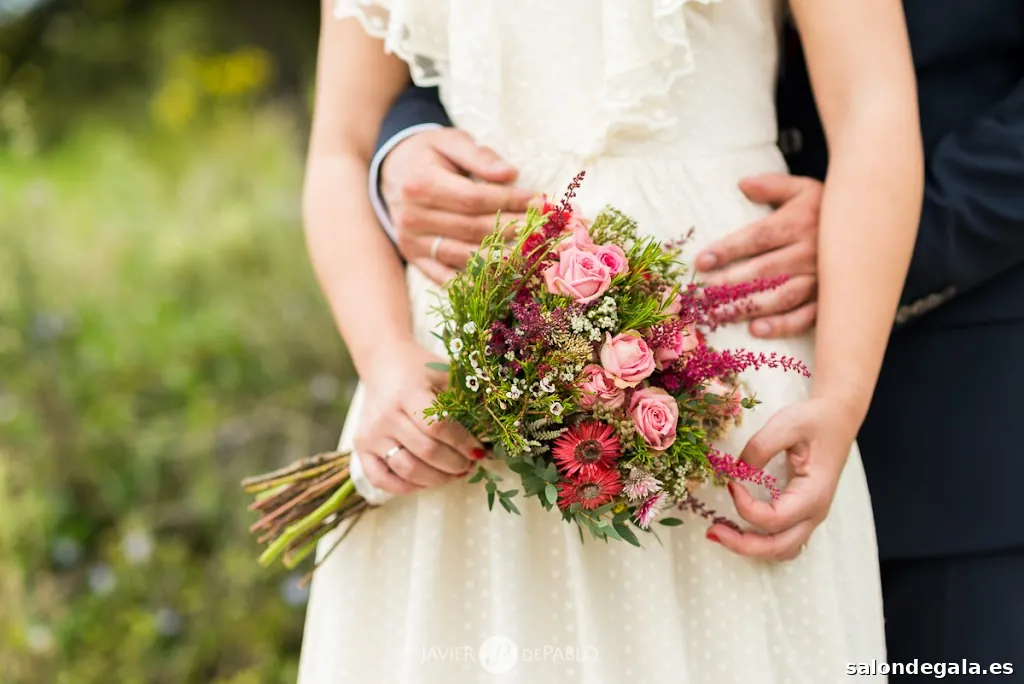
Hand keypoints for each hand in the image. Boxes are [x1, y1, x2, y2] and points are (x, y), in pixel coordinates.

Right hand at [355, 343, 483, 494]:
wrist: (383, 363)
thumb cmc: (421, 370)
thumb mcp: (446, 374)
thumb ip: (468, 399)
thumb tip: (494, 431)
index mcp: (408, 393)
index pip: (438, 426)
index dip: (463, 443)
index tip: (480, 450)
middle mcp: (386, 416)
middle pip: (426, 452)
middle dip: (456, 465)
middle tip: (470, 464)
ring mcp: (371, 434)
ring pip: (407, 470)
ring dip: (438, 479)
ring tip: (455, 474)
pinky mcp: (361, 448)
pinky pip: (382, 480)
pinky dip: (408, 487)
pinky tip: (427, 480)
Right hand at [381, 128, 535, 283]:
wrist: (393, 171)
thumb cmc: (429, 155)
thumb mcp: (451, 142)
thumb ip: (479, 157)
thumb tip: (510, 173)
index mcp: (421, 184)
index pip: (474, 199)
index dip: (510, 202)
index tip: (539, 202)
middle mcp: (413, 217)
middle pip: (472, 229)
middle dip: (512, 230)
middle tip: (543, 230)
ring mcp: (412, 241)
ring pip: (462, 256)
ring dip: (499, 260)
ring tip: (530, 257)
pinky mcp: (414, 258)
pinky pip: (443, 277)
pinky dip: (470, 284)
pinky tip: (497, 286)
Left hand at [694, 174, 822, 338]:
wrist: (874, 224)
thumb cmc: (827, 208)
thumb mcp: (803, 189)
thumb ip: (773, 186)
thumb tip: (742, 184)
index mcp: (799, 223)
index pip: (758, 238)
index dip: (728, 250)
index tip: (701, 262)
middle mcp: (810, 253)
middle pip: (764, 270)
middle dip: (729, 284)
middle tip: (700, 296)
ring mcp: (821, 279)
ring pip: (781, 296)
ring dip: (748, 307)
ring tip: (718, 315)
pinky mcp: (830, 300)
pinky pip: (807, 316)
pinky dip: (783, 325)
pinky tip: (757, 329)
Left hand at [705, 397, 857, 560]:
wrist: (837, 419)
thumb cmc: (813, 421)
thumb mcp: (786, 424)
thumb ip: (760, 447)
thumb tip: (736, 472)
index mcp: (813, 493)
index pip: (776, 518)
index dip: (746, 507)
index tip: (730, 484)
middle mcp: (815, 512)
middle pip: (779, 547)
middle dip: (743, 545)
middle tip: (712, 530)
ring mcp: (810, 517)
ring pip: (782, 550)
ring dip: (751, 548)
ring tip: (721, 533)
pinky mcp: (802, 514)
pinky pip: (784, 541)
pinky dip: (761, 543)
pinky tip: (739, 531)